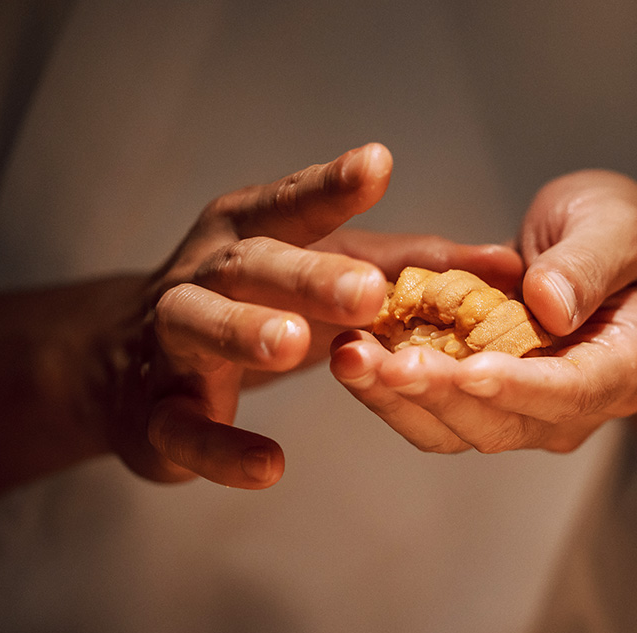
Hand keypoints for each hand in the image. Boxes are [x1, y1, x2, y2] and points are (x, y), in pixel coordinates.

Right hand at [104, 144, 395, 488]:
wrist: (130, 365)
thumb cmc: (257, 303)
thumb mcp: (325, 270)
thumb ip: (409, 265)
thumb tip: (505, 262)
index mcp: (251, 231)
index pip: (293, 203)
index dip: (333, 185)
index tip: (379, 163)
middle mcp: (206, 273)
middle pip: (252, 264)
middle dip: (306, 275)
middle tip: (367, 292)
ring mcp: (173, 342)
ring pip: (199, 326)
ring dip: (245, 333)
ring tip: (294, 343)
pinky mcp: (156, 412)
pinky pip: (183, 430)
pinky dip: (222, 449)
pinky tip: (269, 466)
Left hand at [329, 170, 636, 453]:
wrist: (591, 253)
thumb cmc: (613, 234)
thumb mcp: (615, 224)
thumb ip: (589, 263)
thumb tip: (549, 305)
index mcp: (621, 367)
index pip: (572, 390)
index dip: (520, 387)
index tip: (469, 369)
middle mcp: (573, 408)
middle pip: (504, 423)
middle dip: (440, 395)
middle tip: (382, 361)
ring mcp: (525, 414)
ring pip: (457, 430)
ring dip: (398, 399)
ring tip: (350, 356)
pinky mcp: (481, 406)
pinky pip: (431, 413)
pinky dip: (388, 389)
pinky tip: (352, 352)